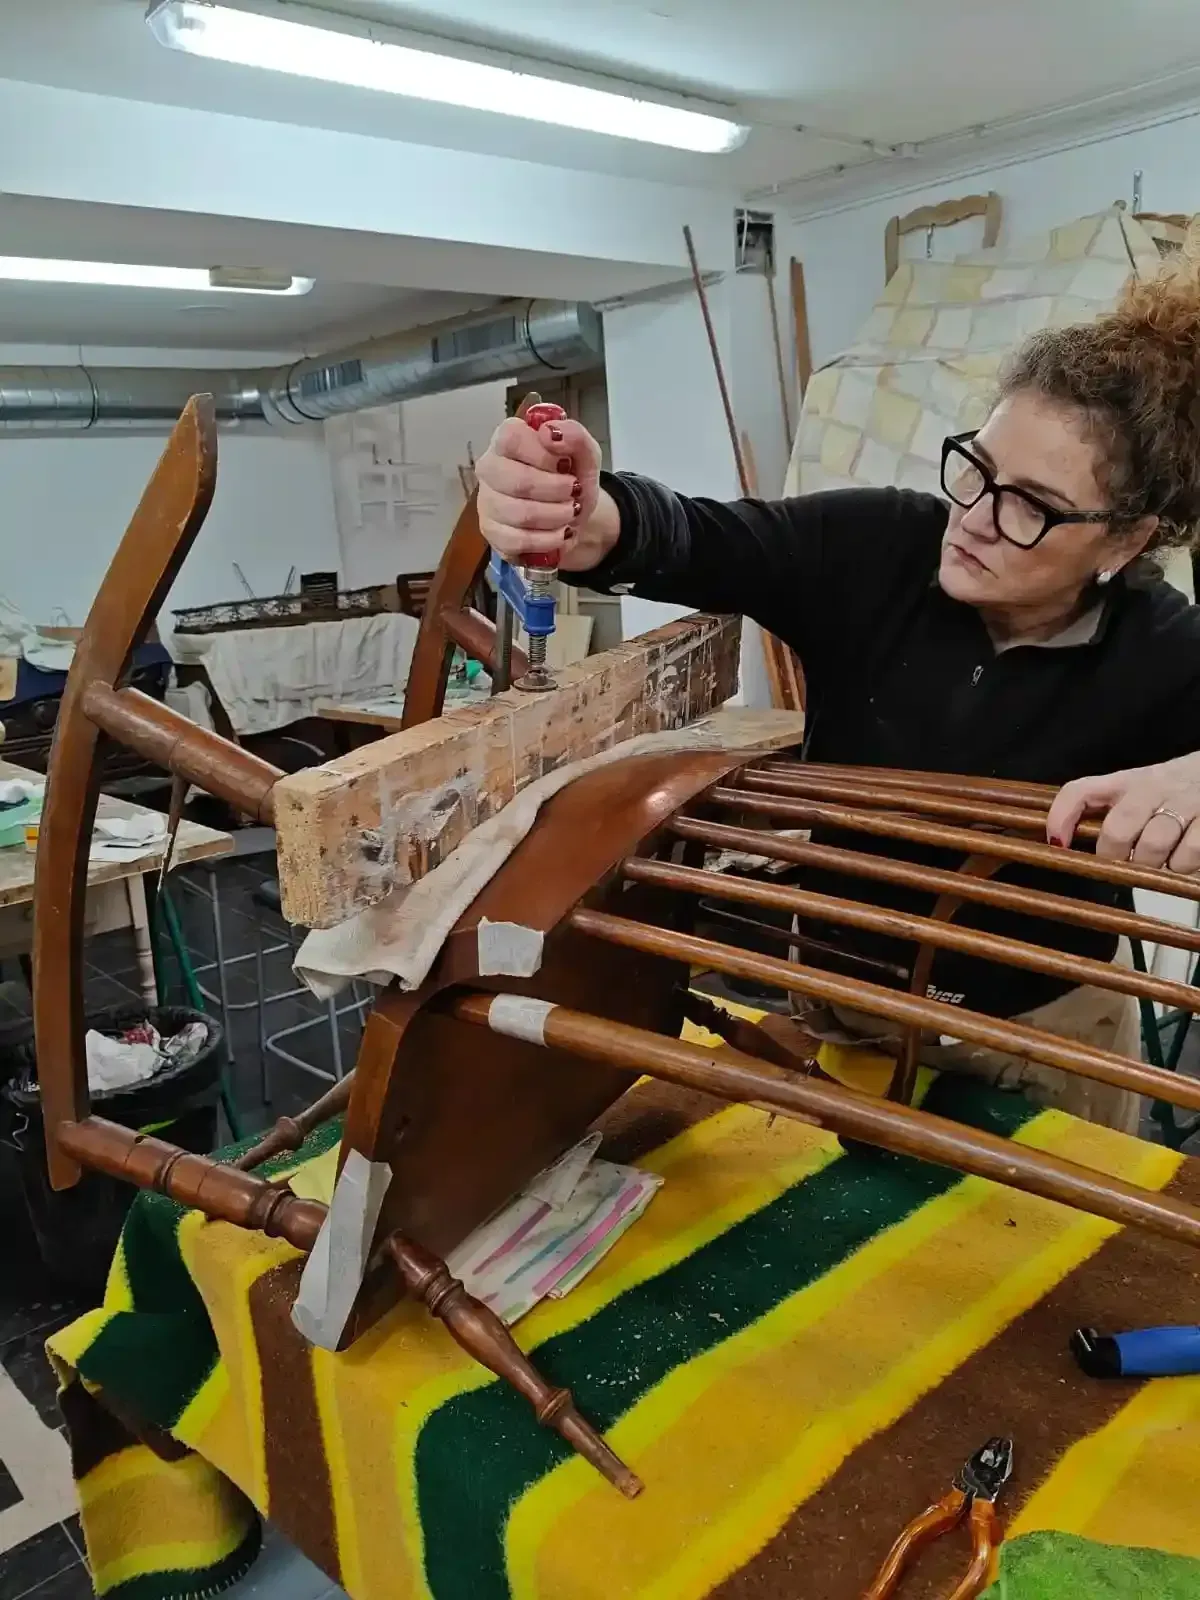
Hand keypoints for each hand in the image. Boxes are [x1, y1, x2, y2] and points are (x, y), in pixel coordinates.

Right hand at [475, 415, 602, 565]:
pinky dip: (548, 540)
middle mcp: (490, 467)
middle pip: (518, 481)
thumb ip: (575, 435)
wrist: (572, 515)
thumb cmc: (571, 478)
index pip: (512, 439)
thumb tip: (550, 432)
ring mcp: (486, 501)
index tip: (565, 465)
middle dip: (557, 491)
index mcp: (507, 438)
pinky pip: (518, 540)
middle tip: (574, 492)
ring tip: (570, 512)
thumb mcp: (585, 454)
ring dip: (556, 516)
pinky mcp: (491, 532)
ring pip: (521, 514)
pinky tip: (559, 533)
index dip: (543, 456)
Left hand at [1046, 752, 1199, 871]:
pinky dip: (1181, 866)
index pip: (1081, 790)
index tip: (1057, 844)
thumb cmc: (1177, 788)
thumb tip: (1070, 844)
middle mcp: (1152, 787)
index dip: (1061, 817)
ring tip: (1157, 862)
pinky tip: (1182, 859)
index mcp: (1127, 781)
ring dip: (1150, 864)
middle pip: (1117, 828)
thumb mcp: (1142, 789)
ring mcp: (1183, 801)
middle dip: (1114, 855)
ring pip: (1152, 845)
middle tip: (1123, 863)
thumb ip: (1114, 811)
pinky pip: (1187, 854)